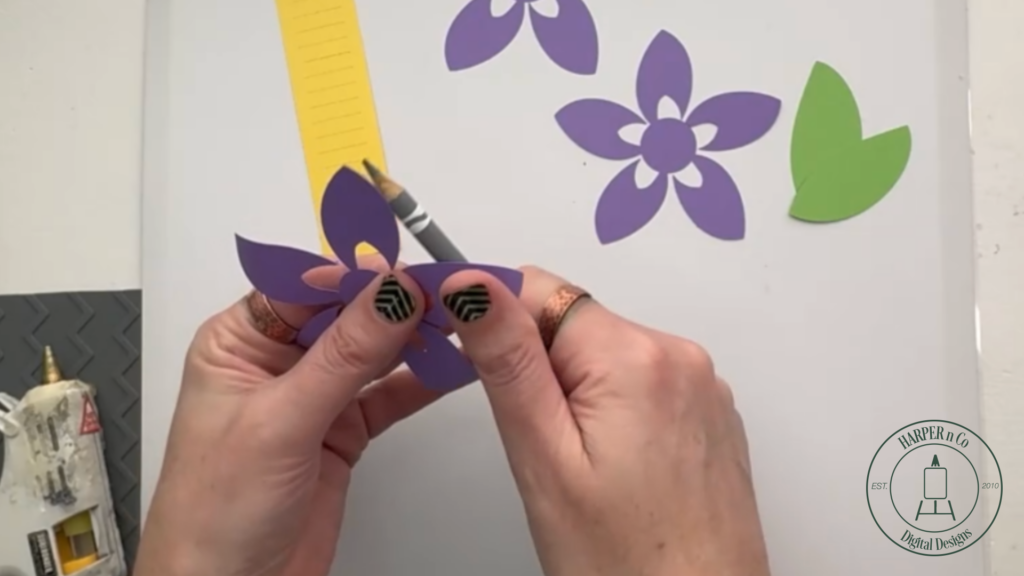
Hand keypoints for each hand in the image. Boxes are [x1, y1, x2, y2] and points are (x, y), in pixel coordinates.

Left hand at [135, 256, 444, 575]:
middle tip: (446, 292)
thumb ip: (343, 356)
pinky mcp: (343, 431)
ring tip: (459, 321)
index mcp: (238, 343)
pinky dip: (421, 382)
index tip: (407, 269)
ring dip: (414, 337)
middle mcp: (276, 362)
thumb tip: (389, 294)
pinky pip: (389, 394)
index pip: (303, 285)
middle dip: (394, 302)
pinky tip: (453, 367)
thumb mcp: (281, 422)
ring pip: (372, 350)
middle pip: (345, 313)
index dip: (356, 274)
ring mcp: (313, 397)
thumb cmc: (215, 514)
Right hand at [437, 266, 770, 575]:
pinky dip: (617, 407)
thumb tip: (472, 284)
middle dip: (539, 365)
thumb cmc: (626, 562)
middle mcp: (679, 356)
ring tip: (582, 464)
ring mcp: (703, 386)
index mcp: (634, 357)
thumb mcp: (544, 458)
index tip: (470, 353)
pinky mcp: (711, 413)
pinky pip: (644, 382)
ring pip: (607, 353)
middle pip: (575, 321)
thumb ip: (507, 360)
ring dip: (578, 388)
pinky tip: (617, 467)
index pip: (538, 287)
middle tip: (538, 441)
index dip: (492, 315)